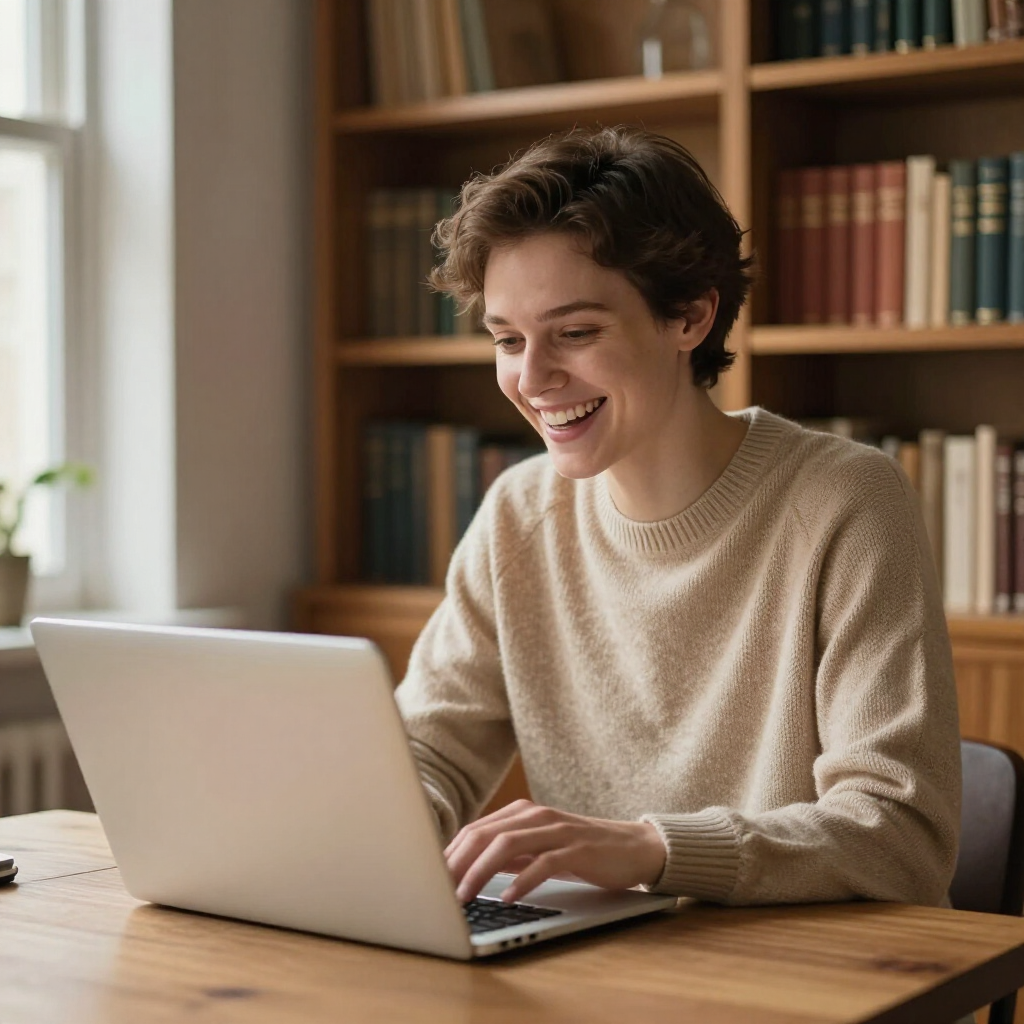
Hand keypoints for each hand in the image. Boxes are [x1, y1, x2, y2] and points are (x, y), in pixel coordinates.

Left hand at [444, 799, 666, 903]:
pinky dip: (522, 881)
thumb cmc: (580, 851)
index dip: (449, 854)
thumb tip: (466, 870)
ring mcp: (557, 830)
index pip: (475, 830)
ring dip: (480, 872)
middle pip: (484, 835)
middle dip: (457, 863)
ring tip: (464, 896)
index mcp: (522, 813)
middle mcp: (536, 816)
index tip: (431, 879)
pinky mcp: (577, 849)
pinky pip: (544, 863)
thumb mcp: (537, 849)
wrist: (632, 847)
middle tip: (438, 890)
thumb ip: (506, 854)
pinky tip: (507, 898)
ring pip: (507, 845)